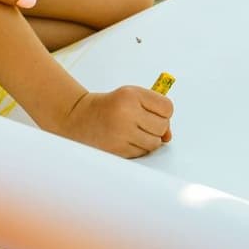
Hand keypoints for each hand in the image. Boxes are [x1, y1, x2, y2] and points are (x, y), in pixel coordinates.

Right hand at [57, 86, 173, 157]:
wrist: (79, 117)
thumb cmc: (111, 106)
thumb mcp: (131, 97)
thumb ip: (155, 110)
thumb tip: (168, 137)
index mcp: (131, 95)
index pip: (167, 107)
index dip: (164, 112)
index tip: (154, 112)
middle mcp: (126, 113)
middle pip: (163, 126)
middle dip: (157, 127)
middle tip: (142, 122)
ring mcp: (121, 134)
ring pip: (154, 143)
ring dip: (149, 139)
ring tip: (134, 131)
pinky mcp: (117, 150)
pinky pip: (142, 153)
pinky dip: (139, 148)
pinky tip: (126, 139)